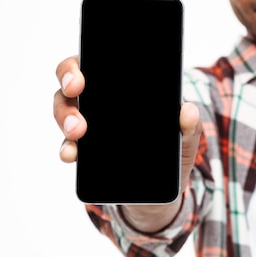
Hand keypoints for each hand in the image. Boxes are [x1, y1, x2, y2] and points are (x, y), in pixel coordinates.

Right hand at [53, 55, 202, 230]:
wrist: (162, 191)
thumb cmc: (172, 151)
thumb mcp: (185, 139)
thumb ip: (190, 126)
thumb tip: (189, 111)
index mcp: (123, 88)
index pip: (93, 65)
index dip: (77, 67)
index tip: (79, 80)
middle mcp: (101, 102)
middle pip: (71, 87)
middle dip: (68, 93)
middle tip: (77, 101)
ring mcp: (90, 126)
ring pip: (65, 112)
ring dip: (65, 119)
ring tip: (76, 133)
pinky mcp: (85, 152)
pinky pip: (68, 145)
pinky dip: (66, 149)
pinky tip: (70, 155)